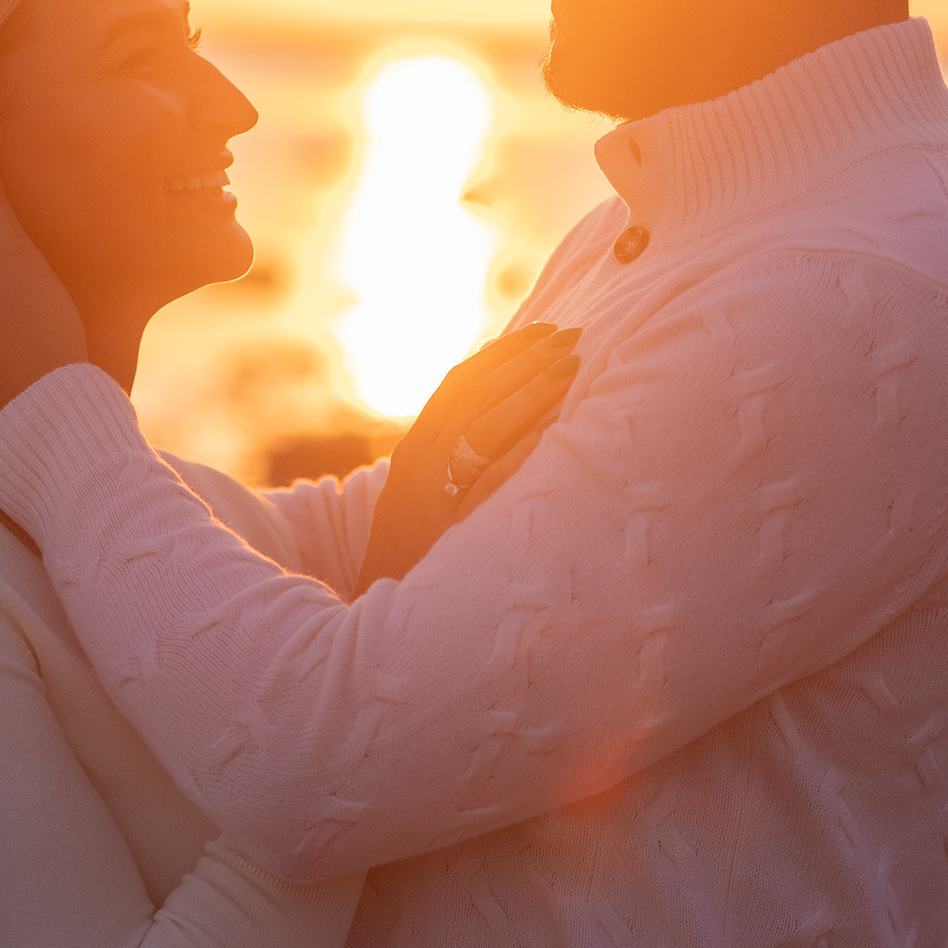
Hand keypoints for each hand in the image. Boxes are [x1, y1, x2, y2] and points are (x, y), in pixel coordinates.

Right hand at [353, 323, 580, 593]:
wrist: (379, 616)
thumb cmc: (415, 558)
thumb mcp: (429, 499)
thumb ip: (458, 461)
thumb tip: (512, 427)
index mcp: (414, 450)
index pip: (457, 384)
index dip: (501, 353)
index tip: (543, 331)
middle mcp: (416, 463)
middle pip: (471, 394)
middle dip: (522, 361)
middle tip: (569, 337)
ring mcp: (428, 493)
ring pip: (478, 426)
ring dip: (526, 392)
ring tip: (569, 367)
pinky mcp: (443, 527)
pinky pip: (483, 481)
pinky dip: (515, 451)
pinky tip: (550, 431)